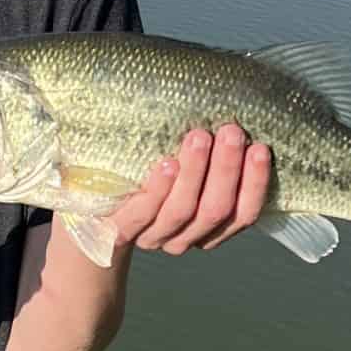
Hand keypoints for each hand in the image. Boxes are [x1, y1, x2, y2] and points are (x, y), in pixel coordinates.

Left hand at [108, 124, 270, 254]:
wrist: (89, 217)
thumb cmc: (143, 180)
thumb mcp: (181, 170)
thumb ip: (208, 156)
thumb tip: (237, 113)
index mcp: (207, 228)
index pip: (243, 214)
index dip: (255, 184)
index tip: (260, 148)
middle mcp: (183, 238)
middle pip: (214, 210)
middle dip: (226, 169)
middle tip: (231, 131)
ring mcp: (151, 236)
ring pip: (182, 210)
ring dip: (195, 172)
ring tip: (200, 137)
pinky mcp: (118, 230)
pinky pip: (143, 213)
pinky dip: (159, 189)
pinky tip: (167, 164)